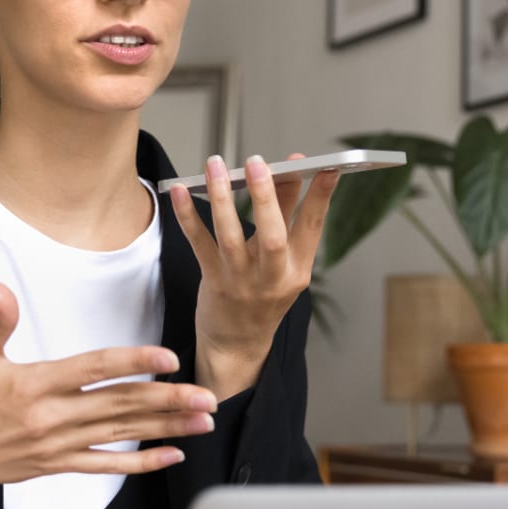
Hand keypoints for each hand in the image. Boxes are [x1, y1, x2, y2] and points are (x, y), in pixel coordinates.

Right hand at [0, 281, 219, 508]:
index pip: (94, 369)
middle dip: (167, 400)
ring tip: (202, 421)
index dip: (133, 362)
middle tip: (206, 395)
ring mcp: (59, 444)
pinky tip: (171, 455)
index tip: (169, 359)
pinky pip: (106, 465)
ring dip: (165, 428)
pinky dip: (139, 462)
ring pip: (121, 434)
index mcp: (34, 384)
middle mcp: (52, 416)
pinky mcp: (59, 464)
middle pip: (119, 405)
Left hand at [167, 152, 339, 398]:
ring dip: (222, 198)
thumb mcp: (284, 264)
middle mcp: (273, 277)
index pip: (313, 228)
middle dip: (266, 197)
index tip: (326, 167)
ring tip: (216, 166)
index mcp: (298, 269)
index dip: (321, 197)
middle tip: (258, 163)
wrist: (238, 345)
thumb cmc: (262, 296)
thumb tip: (290, 171)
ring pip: (231, 237)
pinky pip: (200, 244)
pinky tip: (180, 191)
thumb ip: (285, 218)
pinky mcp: (214, 283)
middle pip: (273, 235)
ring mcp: (242, 282)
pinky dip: (188, 216)